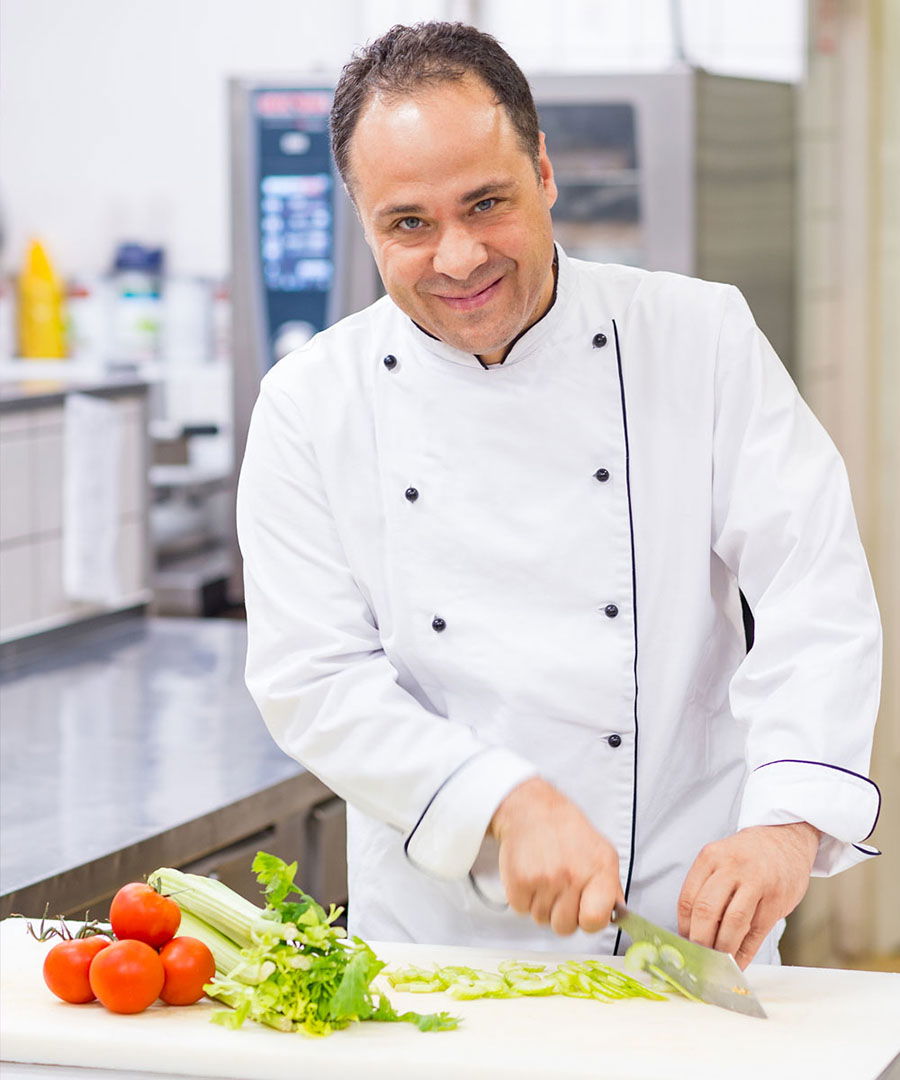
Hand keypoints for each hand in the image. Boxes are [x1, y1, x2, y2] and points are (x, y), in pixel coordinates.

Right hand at [490, 777, 622, 935]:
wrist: (532, 808)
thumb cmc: (568, 831)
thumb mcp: (602, 852)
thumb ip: (612, 887)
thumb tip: (619, 916)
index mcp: (599, 870)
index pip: (595, 920)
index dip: (589, 921)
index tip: (584, 911)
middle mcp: (572, 875)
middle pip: (565, 927)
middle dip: (561, 913)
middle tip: (560, 889)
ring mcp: (545, 879)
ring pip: (541, 919)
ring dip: (541, 904)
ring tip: (545, 877)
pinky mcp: (519, 880)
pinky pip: (521, 909)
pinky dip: (523, 897)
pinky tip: (530, 875)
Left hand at [677, 822, 819, 968]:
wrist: (785, 838)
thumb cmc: (746, 856)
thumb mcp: (720, 858)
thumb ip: (706, 888)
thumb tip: (691, 931)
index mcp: (710, 857)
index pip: (688, 898)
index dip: (684, 927)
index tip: (683, 943)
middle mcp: (732, 867)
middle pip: (707, 911)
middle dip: (700, 941)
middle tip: (698, 959)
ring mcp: (757, 883)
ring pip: (733, 923)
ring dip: (722, 950)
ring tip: (717, 964)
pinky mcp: (776, 901)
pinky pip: (756, 933)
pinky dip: (744, 953)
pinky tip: (737, 964)